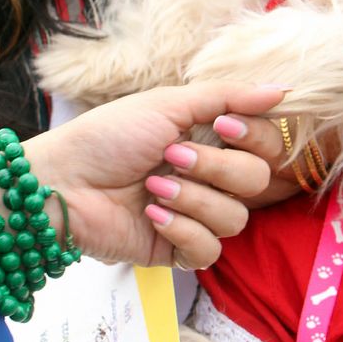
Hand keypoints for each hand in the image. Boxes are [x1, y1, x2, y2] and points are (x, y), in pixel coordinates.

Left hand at [22, 82, 282, 267]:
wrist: (61, 181)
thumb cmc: (108, 135)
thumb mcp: (167, 104)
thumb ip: (227, 97)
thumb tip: (281, 90)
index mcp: (212, 141)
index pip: (266, 147)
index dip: (255, 139)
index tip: (222, 127)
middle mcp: (208, 178)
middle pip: (258, 183)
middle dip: (215, 168)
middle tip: (170, 157)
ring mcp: (194, 216)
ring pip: (236, 220)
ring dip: (193, 200)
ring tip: (152, 189)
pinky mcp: (176, 251)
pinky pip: (208, 251)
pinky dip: (182, 230)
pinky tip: (151, 216)